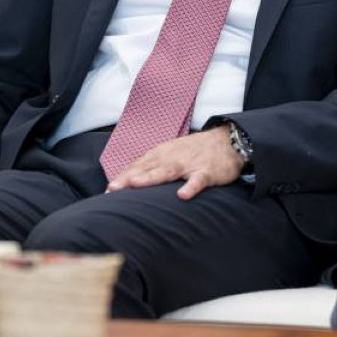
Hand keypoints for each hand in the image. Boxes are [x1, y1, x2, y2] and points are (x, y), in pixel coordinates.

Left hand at [105, 126, 243, 199]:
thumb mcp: (172, 152)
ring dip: (152, 177)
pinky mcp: (207, 172)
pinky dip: (190, 187)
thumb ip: (152, 165)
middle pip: (148, 167)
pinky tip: (183, 196)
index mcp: (162, 153)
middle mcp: (172, 157)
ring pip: (168, 171)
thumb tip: (128, 179)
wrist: (228, 141)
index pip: (138, 165)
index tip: (107, 190)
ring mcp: (189, 164)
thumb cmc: (196, 150)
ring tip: (136, 184)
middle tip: (112, 189)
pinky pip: (198, 180)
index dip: (122, 177)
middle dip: (129, 177)